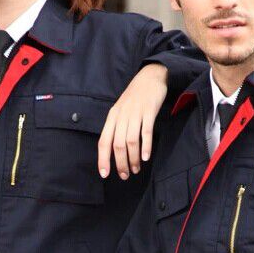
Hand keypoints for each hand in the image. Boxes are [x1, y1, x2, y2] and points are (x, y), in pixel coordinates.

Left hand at [97, 63, 167, 178]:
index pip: (103, 141)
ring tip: (136, 169)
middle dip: (120, 163)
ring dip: (133, 158)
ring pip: (131, 141)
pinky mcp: (149, 111)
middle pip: (118, 145)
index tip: (105, 174)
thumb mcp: (121, 111)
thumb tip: (115, 151)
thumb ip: (117, 128)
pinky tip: (146, 157)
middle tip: (125, 175)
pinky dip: (145, 146)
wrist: (150, 77)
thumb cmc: (135, 98)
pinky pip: (145, 132)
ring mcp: (135, 113)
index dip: (103, 159)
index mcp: (112, 117)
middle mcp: (121, 116)